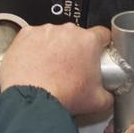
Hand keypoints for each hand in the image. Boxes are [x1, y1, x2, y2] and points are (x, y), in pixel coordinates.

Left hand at [0, 23, 114, 115]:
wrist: (32, 101)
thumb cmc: (62, 97)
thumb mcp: (97, 101)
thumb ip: (108, 94)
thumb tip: (107, 94)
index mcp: (88, 41)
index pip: (102, 34)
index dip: (101, 44)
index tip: (97, 52)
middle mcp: (67, 31)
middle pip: (76, 36)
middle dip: (75, 50)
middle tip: (71, 69)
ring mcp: (45, 31)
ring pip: (54, 36)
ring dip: (54, 49)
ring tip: (49, 70)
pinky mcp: (25, 36)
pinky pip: (33, 39)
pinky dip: (34, 49)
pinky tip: (34, 65)